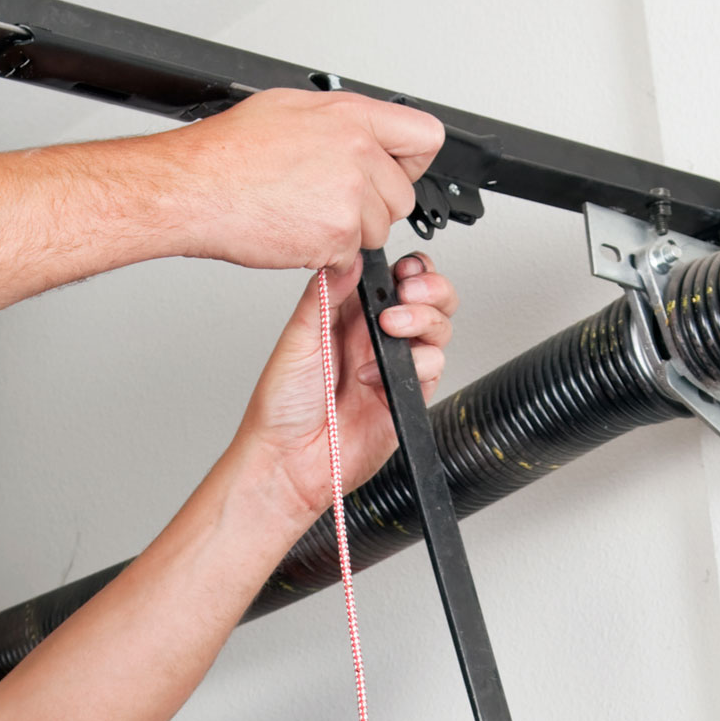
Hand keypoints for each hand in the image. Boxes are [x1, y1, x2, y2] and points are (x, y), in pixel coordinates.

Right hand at [162, 89, 444, 272]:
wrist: (192, 189)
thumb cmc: (225, 152)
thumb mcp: (288, 108)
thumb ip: (338, 121)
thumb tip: (359, 132)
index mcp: (351, 117)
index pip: (424, 138)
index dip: (409, 161)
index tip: (395, 171)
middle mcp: (357, 153)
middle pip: (402, 196)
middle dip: (374, 206)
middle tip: (330, 201)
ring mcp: (350, 197)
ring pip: (378, 231)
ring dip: (349, 233)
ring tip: (304, 214)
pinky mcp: (337, 237)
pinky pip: (350, 256)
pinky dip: (326, 254)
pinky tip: (295, 230)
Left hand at [234, 252, 457, 518]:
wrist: (289, 461)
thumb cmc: (282, 407)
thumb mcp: (297, 339)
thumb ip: (325, 297)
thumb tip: (349, 259)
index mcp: (347, 317)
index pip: (392, 280)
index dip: (408, 269)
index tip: (402, 269)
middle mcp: (375, 338)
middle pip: (427, 300)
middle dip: (430, 288)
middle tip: (409, 292)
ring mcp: (393, 367)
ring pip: (438, 329)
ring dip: (423, 319)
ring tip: (392, 327)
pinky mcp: (406, 396)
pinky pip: (433, 368)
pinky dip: (416, 364)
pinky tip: (378, 375)